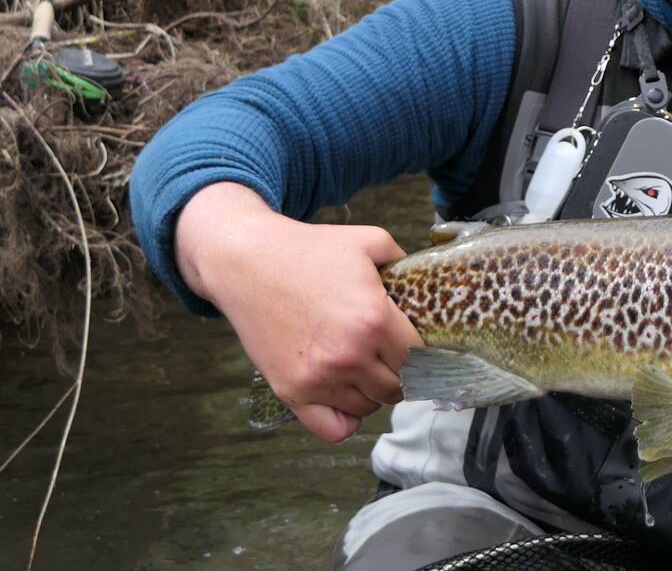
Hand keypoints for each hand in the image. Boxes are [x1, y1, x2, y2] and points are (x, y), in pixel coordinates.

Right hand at [175, 182, 422, 442]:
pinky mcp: (292, 392)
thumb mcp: (367, 241)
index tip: (416, 346)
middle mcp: (349, 356)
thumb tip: (425, 283)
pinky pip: (334, 429)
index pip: (420, 358)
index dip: (423, 352)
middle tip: (389, 356)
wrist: (245, 262)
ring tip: (365, 368)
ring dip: (373, 392)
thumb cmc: (307, 250)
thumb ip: (404, 261)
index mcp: (374, 319)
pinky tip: (345, 395)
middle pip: (398, 387)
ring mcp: (319, 378)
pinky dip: (346, 420)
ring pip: (369, 407)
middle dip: (400, 372)